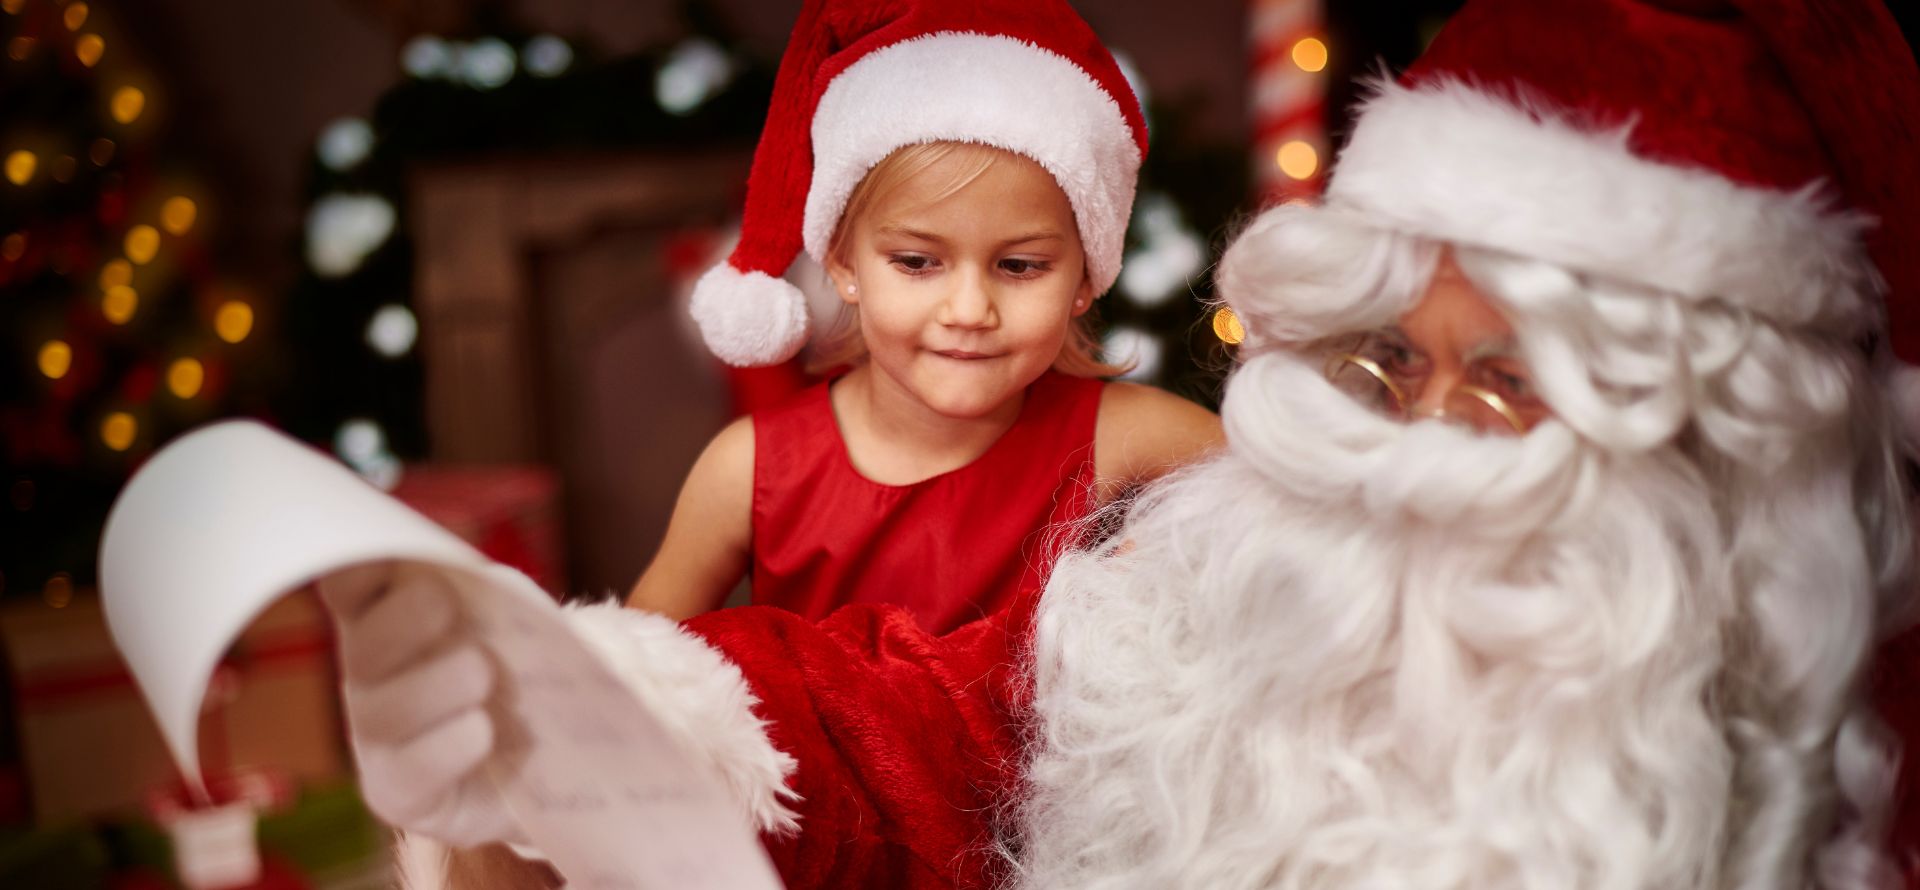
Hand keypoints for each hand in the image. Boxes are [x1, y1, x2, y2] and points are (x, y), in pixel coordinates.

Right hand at [320, 561, 523, 846]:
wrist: (550, 758)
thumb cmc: (520, 669)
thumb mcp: (511, 620)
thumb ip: (491, 593)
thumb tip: (481, 578)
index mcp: (386, 618)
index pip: (350, 584)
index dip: (354, 562)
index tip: (384, 549)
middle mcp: (371, 678)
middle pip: (362, 646)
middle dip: (401, 620)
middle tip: (443, 606)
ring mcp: (379, 740)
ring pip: (382, 712)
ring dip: (434, 684)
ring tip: (482, 674)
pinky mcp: (400, 794)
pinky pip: (408, 773)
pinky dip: (447, 747)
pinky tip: (482, 729)